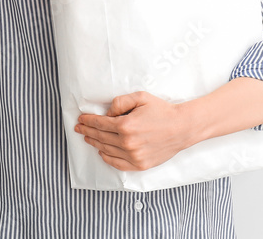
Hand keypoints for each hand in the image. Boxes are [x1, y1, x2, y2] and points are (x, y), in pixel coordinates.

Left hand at [75, 91, 194, 171]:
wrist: (182, 128)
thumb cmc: (162, 111)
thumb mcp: (141, 97)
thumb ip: (120, 102)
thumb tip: (107, 112)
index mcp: (126, 125)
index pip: (100, 124)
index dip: (88, 121)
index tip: (81, 119)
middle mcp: (127, 143)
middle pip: (100, 137)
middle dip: (87, 131)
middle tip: (79, 128)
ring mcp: (133, 156)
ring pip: (107, 150)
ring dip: (95, 143)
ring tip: (88, 138)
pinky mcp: (140, 165)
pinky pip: (117, 163)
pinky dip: (107, 158)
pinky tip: (102, 152)